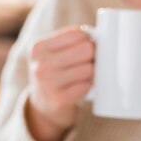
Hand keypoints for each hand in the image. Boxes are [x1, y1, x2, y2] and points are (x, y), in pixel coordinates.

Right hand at [26, 26, 93, 140]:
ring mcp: (48, 84)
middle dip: (91, 55)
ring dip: (90, 73)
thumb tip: (101, 36)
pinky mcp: (59, 100)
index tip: (84, 48)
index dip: (87, 40)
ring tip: (81, 77)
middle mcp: (40, 65)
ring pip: (89, 68)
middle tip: (86, 63)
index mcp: (38, 48)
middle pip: (85, 49)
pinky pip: (87, 86)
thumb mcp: (52, 53)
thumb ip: (71, 41)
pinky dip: (87, 86)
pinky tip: (79, 88)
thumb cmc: (55, 73)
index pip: (76, 34)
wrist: (44, 106)